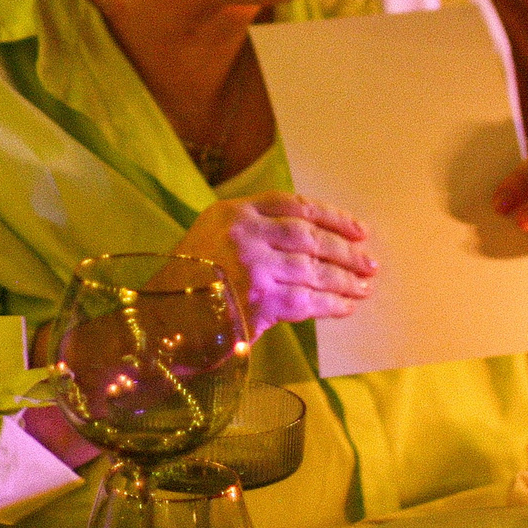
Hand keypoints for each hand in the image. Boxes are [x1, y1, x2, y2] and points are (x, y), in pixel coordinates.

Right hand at [170, 192, 374, 337]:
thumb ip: (254, 232)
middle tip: (369, 262)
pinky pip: (307, 300)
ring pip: (313, 268)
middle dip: (345, 251)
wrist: (158, 322)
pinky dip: (331, 304)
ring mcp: (252, 266)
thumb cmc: (186, 284)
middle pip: (309, 236)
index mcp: (232, 212)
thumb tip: (311, 242)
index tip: (358, 229)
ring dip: (343, 280)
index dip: (332, 217)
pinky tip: (346, 307)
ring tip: (364, 287)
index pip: (294, 205)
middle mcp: (244, 233)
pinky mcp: (258, 300)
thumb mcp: (211, 238)